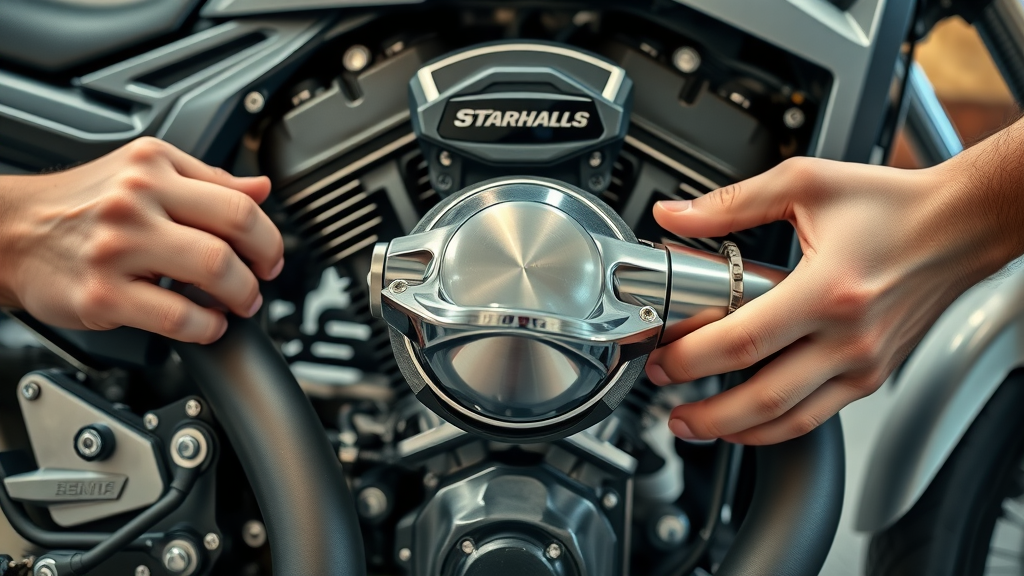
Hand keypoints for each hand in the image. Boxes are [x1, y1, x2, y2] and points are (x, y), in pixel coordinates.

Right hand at [0, 137, 283, 343]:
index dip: (267, 236)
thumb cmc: (80, 206)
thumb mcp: (144, 173)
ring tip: (235, 304)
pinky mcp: (102, 295)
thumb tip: (261, 188)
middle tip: (258, 284)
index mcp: (153, 167)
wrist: (10, 233)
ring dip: (240, 296)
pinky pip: (177, 316)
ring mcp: (118, 248)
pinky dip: (206, 327)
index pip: (238, 201)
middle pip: (234, 232)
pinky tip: (205, 324)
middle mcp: (136, 200)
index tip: (270, 256)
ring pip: (212, 270)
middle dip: (261, 266)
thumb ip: (206, 180)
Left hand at [645, 154, 1019, 444]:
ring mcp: (864, 364)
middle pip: (762, 398)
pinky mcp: (873, 376)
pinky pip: (817, 417)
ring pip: (790, 420)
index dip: (691, 358)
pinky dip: (775, 428)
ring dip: (735, 431)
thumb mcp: (804, 184)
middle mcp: (849, 337)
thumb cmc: (892, 205)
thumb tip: (674, 215)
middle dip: (705, 412)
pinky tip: (746, 423)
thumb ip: (731, 204)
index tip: (660, 359)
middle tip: (666, 407)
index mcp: (828, 290)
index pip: (742, 342)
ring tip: (695, 426)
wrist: (961, 226)